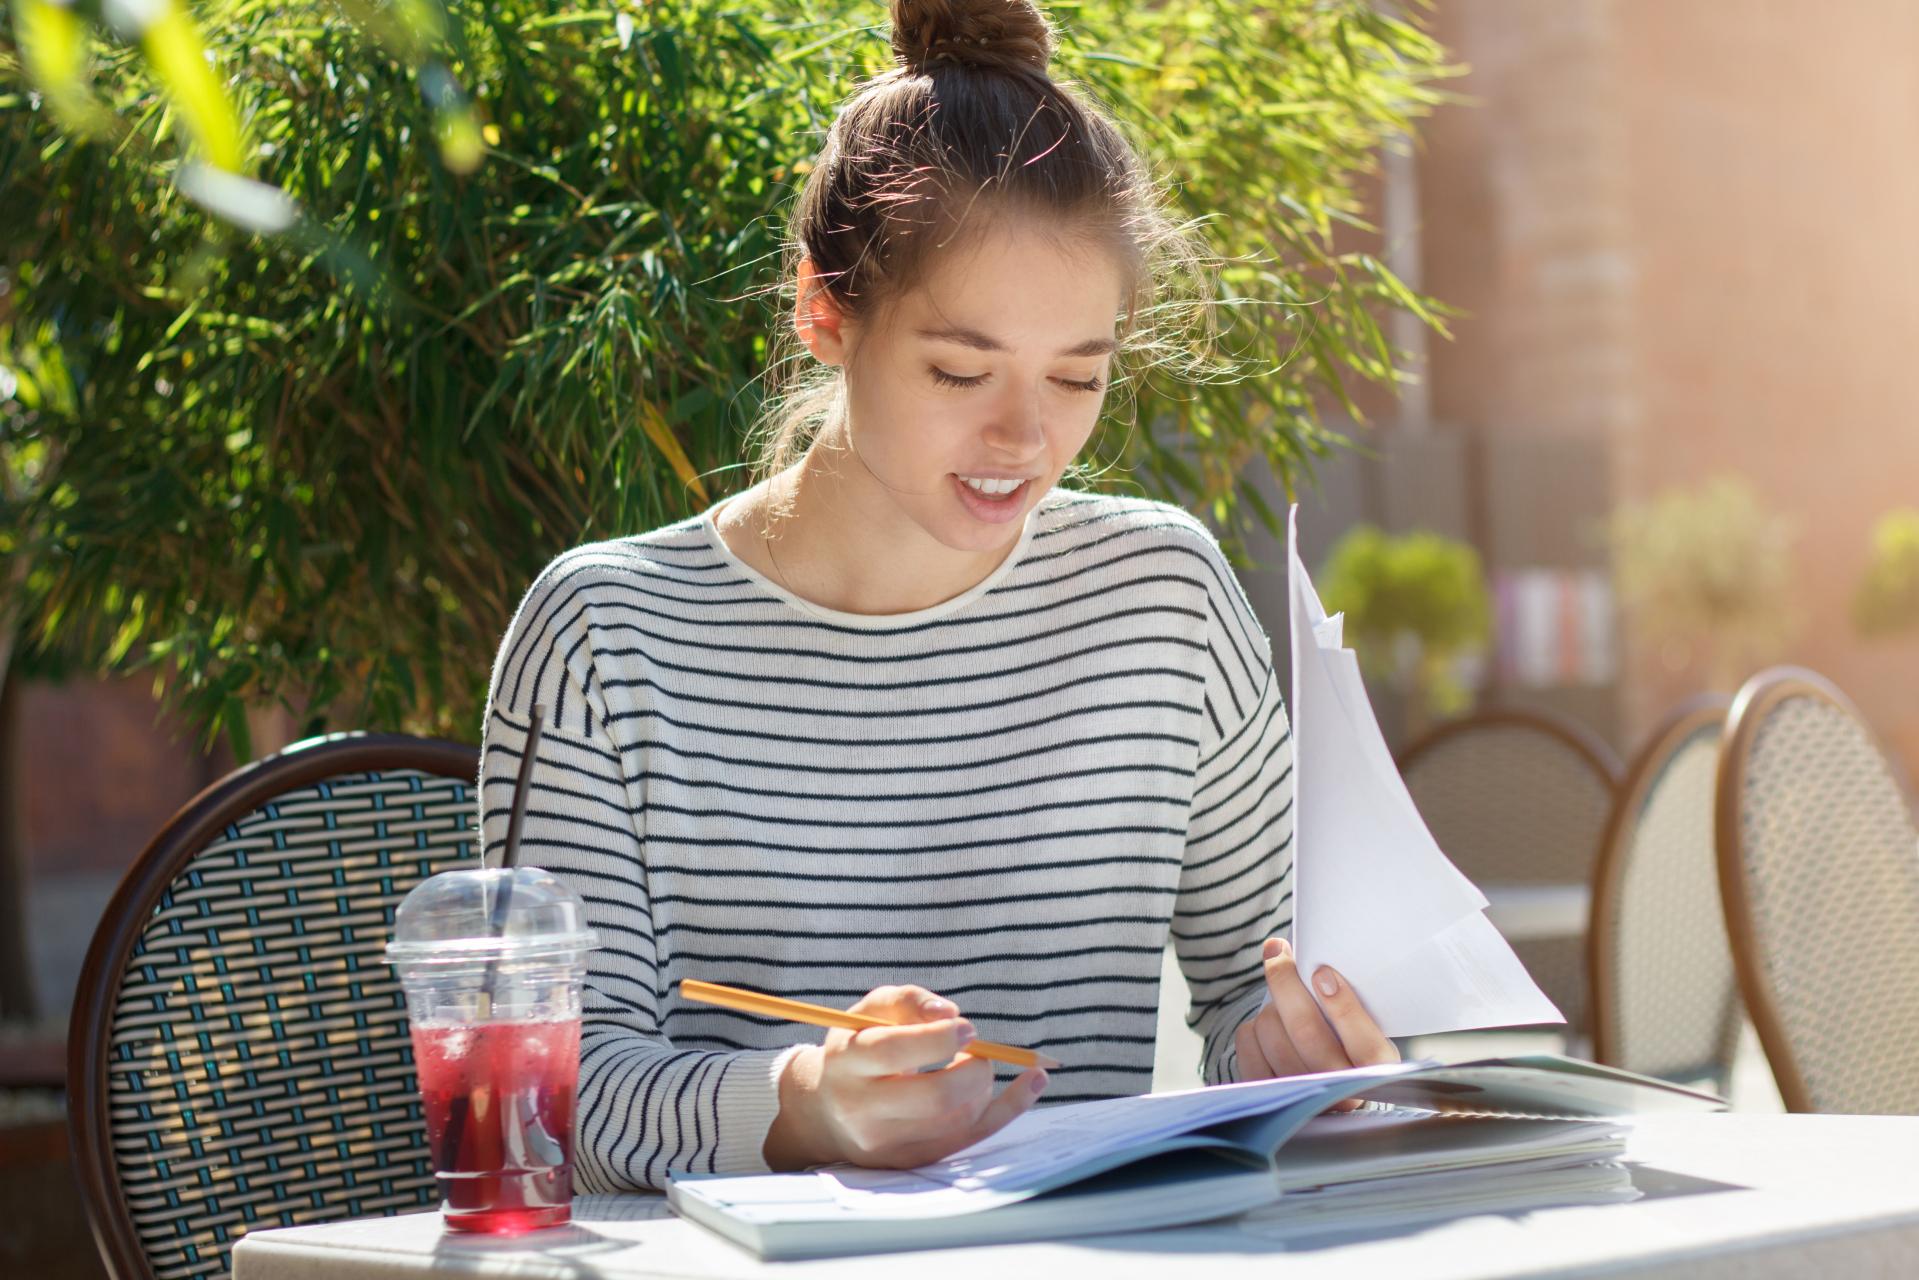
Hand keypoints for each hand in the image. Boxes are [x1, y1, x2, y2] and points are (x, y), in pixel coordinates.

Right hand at [763, 984, 1048, 1170]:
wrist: (829, 1109)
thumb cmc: (861, 1046)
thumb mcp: (871, 1012)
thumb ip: (909, 1001)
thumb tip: (950, 1014)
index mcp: (848, 1062)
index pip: (894, 1052)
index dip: (939, 1039)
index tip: (967, 1028)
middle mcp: (862, 1109)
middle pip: (933, 1098)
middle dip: (972, 1071)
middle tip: (977, 1052)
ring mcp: (886, 1144)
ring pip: (956, 1121)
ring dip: (982, 1087)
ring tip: (973, 1067)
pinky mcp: (911, 1162)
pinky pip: (970, 1140)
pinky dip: (1007, 1109)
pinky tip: (1033, 1083)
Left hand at [1233, 937, 1398, 1109]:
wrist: (1329, 1085)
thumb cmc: (1349, 1043)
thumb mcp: (1369, 1027)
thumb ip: (1352, 1001)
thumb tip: (1309, 958)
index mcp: (1376, 1070)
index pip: (1365, 1045)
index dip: (1342, 1006)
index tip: (1322, 972)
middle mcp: (1342, 1091)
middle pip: (1306, 1031)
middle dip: (1286, 982)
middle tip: (1277, 951)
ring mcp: (1303, 1096)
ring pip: (1272, 1034)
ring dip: (1271, 1006)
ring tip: (1281, 1002)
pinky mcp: (1268, 1092)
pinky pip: (1248, 1045)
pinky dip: (1252, 1025)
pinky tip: (1267, 1024)